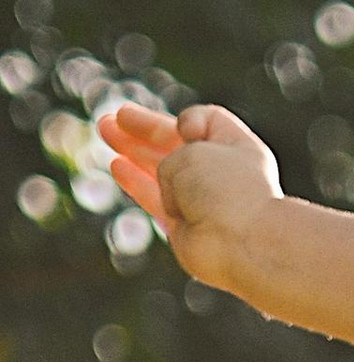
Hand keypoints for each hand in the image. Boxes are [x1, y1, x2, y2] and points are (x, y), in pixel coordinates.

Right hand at [99, 101, 282, 286]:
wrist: (240, 243)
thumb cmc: (227, 190)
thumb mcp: (195, 149)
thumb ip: (171, 155)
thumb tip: (165, 183)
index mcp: (236, 149)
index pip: (206, 124)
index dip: (185, 121)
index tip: (181, 127)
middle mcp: (221, 175)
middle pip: (176, 146)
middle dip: (143, 131)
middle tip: (111, 118)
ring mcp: (202, 203)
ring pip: (161, 170)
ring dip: (133, 150)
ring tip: (104, 131)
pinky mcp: (185, 229)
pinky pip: (156, 199)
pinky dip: (136, 181)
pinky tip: (117, 166)